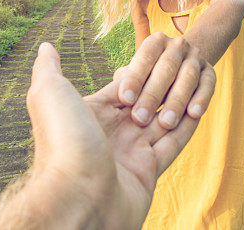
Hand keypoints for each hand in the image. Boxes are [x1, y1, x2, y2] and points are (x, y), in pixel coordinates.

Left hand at [25, 41, 214, 228]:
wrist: (77, 197)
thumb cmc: (63, 141)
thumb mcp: (49, 94)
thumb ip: (49, 69)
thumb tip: (45, 47)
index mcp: (91, 114)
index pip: (123, 86)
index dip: (141, 70)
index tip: (161, 52)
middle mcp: (111, 133)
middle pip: (144, 101)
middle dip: (162, 86)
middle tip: (181, 68)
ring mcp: (130, 152)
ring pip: (161, 121)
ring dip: (176, 103)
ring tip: (193, 82)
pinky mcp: (148, 171)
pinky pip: (173, 143)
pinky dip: (187, 126)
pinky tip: (198, 107)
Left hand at [116, 32, 215, 129]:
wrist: (180, 66)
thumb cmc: (148, 76)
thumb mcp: (136, 74)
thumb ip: (125, 82)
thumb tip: (113, 95)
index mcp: (155, 41)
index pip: (144, 57)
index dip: (134, 78)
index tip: (124, 100)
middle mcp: (177, 45)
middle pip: (166, 68)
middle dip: (152, 94)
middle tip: (140, 119)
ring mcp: (196, 58)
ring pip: (188, 77)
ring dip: (177, 101)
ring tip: (166, 124)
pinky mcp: (210, 72)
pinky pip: (208, 85)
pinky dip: (202, 99)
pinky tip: (194, 115)